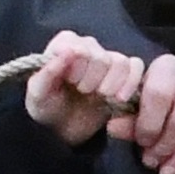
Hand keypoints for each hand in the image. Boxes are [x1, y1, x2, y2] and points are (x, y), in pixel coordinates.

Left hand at [22, 32, 143, 147]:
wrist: (61, 130)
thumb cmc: (45, 107)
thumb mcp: (37, 93)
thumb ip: (48, 72)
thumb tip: (70, 51)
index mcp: (65, 43)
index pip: (82, 48)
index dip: (78, 69)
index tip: (70, 83)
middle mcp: (88, 46)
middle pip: (103, 58)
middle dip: (94, 81)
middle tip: (83, 93)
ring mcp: (107, 59)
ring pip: (121, 63)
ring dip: (113, 85)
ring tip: (101, 97)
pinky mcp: (123, 74)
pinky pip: (137, 67)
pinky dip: (132, 83)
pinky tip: (120, 98)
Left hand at [123, 51, 174, 173]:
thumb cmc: (163, 104)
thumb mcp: (141, 108)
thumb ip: (128, 120)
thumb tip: (113, 128)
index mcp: (169, 67)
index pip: (158, 94)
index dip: (148, 124)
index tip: (142, 143)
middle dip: (166, 147)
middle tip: (153, 162)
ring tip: (169, 170)